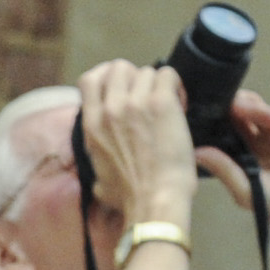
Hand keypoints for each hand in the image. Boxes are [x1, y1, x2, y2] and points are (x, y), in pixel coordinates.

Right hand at [75, 59, 198, 236]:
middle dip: (135, 77)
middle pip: (118, 67)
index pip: (89, 80)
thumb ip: (97, 158)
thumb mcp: (98, 178)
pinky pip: (168, 74)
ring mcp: (134, 103)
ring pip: (146, 71)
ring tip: (167, 105)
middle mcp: (110, 109)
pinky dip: (175, 84)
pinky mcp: (160, 103)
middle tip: (148, 95)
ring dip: (157, 85)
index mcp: (91, 125)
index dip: (107, 77)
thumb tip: (101, 161)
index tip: (120, 86)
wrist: (154, 201)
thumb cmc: (129, 198)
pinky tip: (179, 102)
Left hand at [196, 90, 269, 258]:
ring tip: (219, 101)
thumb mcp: (246, 190)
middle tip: (197, 102)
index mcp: (239, 167)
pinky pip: (267, 114)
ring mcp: (269, 137)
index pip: (217, 144)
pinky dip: (255, 107)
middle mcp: (252, 150)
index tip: (185, 122)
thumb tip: (196, 153)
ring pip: (247, 114)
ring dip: (233, 106)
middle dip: (216, 115)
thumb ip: (223, 169)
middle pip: (229, 125)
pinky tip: (242, 104)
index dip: (204, 133)